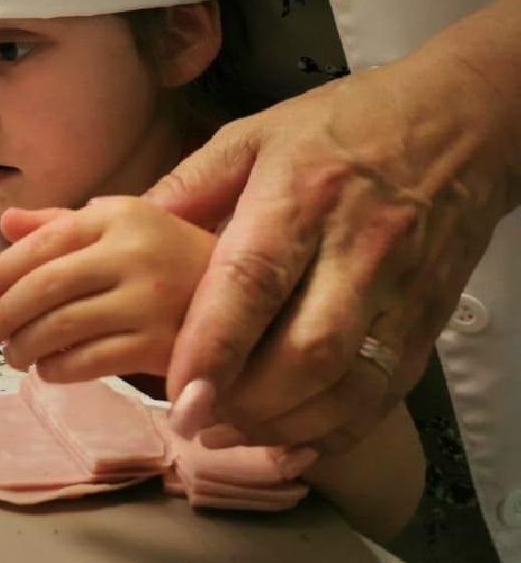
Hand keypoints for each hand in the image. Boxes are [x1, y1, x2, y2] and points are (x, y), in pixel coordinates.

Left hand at [0, 197, 216, 381]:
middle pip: (46, 286)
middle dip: (4, 313)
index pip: (45, 242)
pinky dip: (58, 368)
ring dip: (25, 345)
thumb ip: (64, 223)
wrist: (254, 300)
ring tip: (12, 354)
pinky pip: (92, 361)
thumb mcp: (124, 226)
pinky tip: (48, 370)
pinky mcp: (165, 346)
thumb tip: (7, 222)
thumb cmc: (173, 259)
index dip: (2, 270)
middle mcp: (135, 252)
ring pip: (63, 326)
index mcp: (121, 215)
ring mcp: (152, 300)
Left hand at [149, 46, 514, 453]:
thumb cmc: (339, 126)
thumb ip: (185, 187)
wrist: (458, 121)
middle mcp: (356, 247)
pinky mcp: (429, 317)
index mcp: (299, 196)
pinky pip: (387, 392)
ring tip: (229, 434)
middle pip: (308, 349)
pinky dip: (339, 428)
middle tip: (193, 425)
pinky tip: (290, 440)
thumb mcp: (253, 136)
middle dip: (248, 402)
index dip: (216, 346)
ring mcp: (401, 287)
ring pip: (350, 382)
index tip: (179, 396)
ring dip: (287, 423)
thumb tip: (104, 220)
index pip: (254, 282)